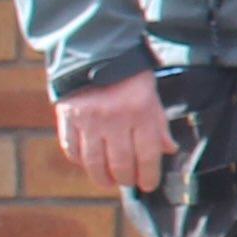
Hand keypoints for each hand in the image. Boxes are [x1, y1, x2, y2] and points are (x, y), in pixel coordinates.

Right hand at [55, 71, 169, 193]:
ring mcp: (88, 120)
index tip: (148, 184)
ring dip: (103, 178)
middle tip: (129, 182)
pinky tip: (88, 164)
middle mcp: (114, 119)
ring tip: (109, 182)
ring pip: (95, 162)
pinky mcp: (67, 118)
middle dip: (127, 179)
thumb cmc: (129, 76)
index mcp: (140, 111)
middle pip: (121, 163)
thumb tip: (168, 150)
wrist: (95, 52)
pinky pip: (72, 149)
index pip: (148, 155)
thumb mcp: (151, 96)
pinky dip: (80, 161)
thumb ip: (158, 124)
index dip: (149, 175)